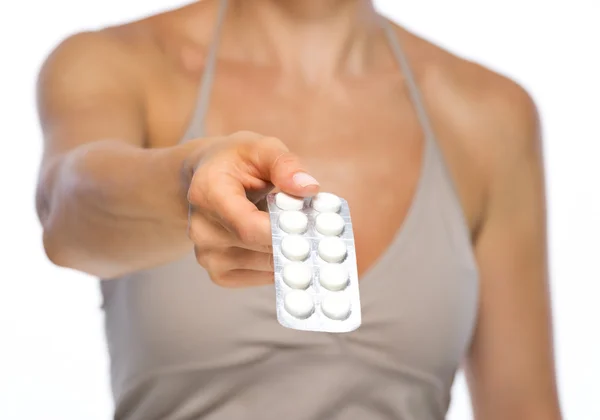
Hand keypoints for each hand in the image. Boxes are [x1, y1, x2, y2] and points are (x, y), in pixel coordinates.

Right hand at [185, 131, 318, 286]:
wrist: (206, 178)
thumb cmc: (237, 161)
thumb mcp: (261, 148)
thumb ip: (285, 164)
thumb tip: (308, 188)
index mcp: (207, 192)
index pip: (249, 226)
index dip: (285, 230)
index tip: (313, 223)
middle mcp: (201, 229)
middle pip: (259, 247)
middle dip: (295, 239)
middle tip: (318, 228)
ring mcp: (206, 255)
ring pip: (264, 265)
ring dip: (288, 252)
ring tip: (297, 231)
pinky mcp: (217, 273)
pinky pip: (259, 277)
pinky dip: (277, 264)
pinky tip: (281, 245)